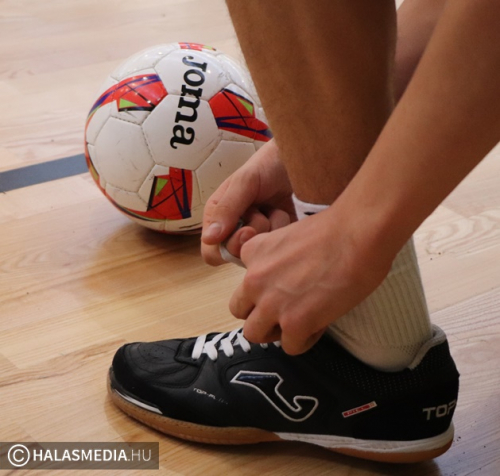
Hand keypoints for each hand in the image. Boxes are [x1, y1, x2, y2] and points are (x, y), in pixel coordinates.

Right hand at [201, 140, 294, 264]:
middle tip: (264, 212)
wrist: (299, 159)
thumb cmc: (267, 165)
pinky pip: (279, 249)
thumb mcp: (244, 181)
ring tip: (276, 209)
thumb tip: (209, 238)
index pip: (213, 253)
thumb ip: (227, 208)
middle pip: (238, 256)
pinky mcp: (278, 239)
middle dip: (254, 234)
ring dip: (271, 230)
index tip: (248, 230)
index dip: (229, 248)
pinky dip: (285, 231)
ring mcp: (257, 236)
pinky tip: (286, 214)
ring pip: (260, 253)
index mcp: (218, 218)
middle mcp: (235, 231)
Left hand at [229, 207, 393, 354]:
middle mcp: (254, 279)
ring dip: (274, 331)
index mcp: (252, 252)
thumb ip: (275, 259)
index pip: (244, 280)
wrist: (357, 234)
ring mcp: (271, 303)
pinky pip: (289, 346)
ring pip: (254, 334)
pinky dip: (304, 340)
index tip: (285, 286)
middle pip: (240, 310)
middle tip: (285, 310)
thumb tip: (284, 279)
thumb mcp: (288, 235)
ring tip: (299, 323)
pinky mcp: (294, 323)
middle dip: (259, 313)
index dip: (264, 287)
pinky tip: (320, 324)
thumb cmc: (334, 229)